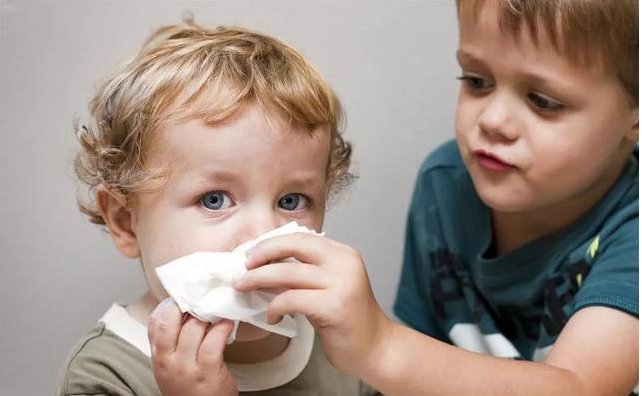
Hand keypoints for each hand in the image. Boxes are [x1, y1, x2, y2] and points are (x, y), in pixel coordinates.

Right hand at [148, 299, 237, 395]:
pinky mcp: (207, 373)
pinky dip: (221, 329)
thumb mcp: (173, 365)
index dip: (169, 305)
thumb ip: (174, 342)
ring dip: (208, 315)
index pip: (155, 322)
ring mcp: (186, 368)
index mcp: (159, 356)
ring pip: (193, 328)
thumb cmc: (191, 388)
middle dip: (186, 305)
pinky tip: (227, 324)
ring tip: (218, 309)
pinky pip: (212, 343)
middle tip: (202, 298)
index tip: (184, 296)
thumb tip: (187, 310)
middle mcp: (168, 361)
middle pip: (170, 321)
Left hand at [232, 233, 393, 376]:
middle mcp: (344, 263)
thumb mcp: (327, 287)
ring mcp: (342, 283)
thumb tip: (264, 266)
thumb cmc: (347, 320)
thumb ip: (304, 273)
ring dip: (258, 279)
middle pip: (293, 246)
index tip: (252, 253)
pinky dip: (275, 307)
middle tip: (242, 267)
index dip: (272, 242)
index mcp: (343, 253)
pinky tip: (273, 316)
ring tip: (243, 287)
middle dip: (261, 253)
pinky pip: (291, 299)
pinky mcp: (334, 306)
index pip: (301, 237)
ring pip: (287, 273)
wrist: (376, 348)